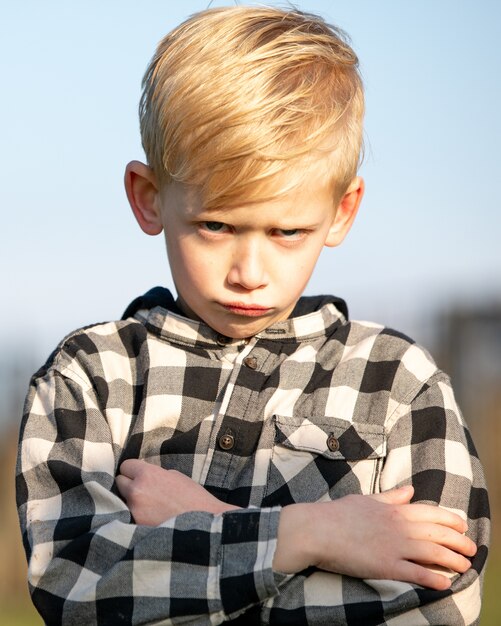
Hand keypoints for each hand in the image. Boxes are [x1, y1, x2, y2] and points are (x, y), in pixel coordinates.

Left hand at [116, 459, 237, 525]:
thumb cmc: (193, 498)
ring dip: (132, 500)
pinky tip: (149, 516)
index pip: (125, 466)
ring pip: (123, 500)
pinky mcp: (136, 526)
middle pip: (119, 482)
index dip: (133, 469)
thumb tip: (146, 477)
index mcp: (147, 474)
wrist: (202, 524)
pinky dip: (137, 514)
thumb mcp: (175, 476)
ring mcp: (134, 510)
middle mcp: (136, 491)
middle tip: (142, 489)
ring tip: (148, 505)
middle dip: (129, 484)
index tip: (138, 474)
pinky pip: (130, 515)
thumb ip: (156, 474)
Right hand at [274, 486, 476, 589]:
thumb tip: (410, 490)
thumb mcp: (367, 499)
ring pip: (432, 553)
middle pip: (436, 532)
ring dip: (452, 560)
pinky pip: (415, 573)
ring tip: (465, 567)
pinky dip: (432, 579)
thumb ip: (390, 497)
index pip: (430, 512)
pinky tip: (445, 583)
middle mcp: (398, 526)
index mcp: (393, 509)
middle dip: (458, 541)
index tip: (462, 525)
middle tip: (471, 549)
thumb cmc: (338, 514)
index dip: (450, 519)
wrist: (317, 530)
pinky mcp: (385, 566)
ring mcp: (393, 546)